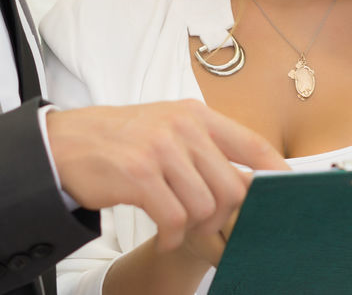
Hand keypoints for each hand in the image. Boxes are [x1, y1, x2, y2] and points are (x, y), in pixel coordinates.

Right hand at [47, 99, 287, 250]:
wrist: (63, 144)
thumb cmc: (120, 141)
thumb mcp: (167, 128)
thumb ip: (204, 148)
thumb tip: (246, 179)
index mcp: (196, 115)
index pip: (252, 143)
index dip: (277, 172)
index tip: (289, 193)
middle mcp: (183, 128)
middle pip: (232, 187)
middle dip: (226, 217)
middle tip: (208, 228)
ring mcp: (161, 149)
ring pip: (205, 206)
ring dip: (195, 228)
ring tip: (179, 228)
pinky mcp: (139, 175)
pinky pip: (174, 219)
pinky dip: (172, 236)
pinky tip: (163, 236)